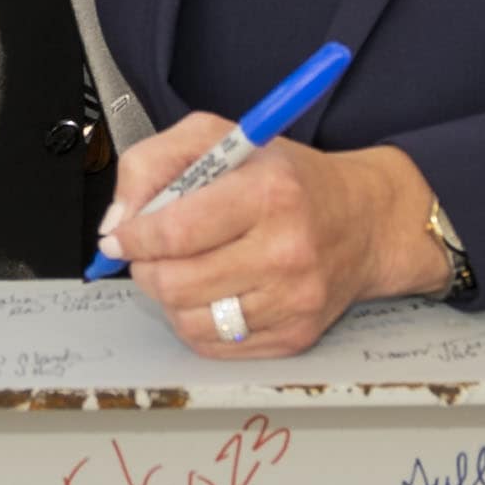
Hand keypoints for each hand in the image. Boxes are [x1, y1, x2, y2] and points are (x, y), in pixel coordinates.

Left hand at [107, 124, 438, 361]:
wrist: (367, 221)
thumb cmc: (290, 179)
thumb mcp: (222, 138)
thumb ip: (155, 162)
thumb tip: (118, 223)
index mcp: (270, 192)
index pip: (175, 231)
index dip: (133, 239)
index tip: (120, 238)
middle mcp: (287, 250)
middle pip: (176, 284)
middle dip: (147, 269)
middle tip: (153, 254)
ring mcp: (294, 300)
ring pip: (189, 321)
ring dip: (171, 299)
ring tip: (188, 271)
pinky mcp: (296, 336)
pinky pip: (216, 346)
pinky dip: (198, 323)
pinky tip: (214, 293)